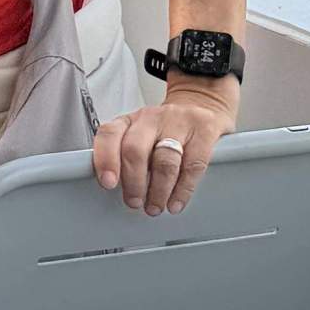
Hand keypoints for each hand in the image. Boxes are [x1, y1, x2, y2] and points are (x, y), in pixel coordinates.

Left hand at [94, 77, 239, 216]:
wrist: (200, 103)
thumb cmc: (165, 128)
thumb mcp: (139, 134)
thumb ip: (125, 156)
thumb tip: (117, 189)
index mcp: (130, 120)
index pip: (110, 134)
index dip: (106, 160)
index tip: (108, 183)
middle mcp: (152, 119)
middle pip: (135, 150)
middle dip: (133, 182)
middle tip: (134, 201)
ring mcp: (178, 123)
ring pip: (164, 161)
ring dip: (158, 191)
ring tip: (155, 206)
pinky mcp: (204, 131)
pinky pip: (192, 166)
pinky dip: (182, 190)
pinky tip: (175, 201)